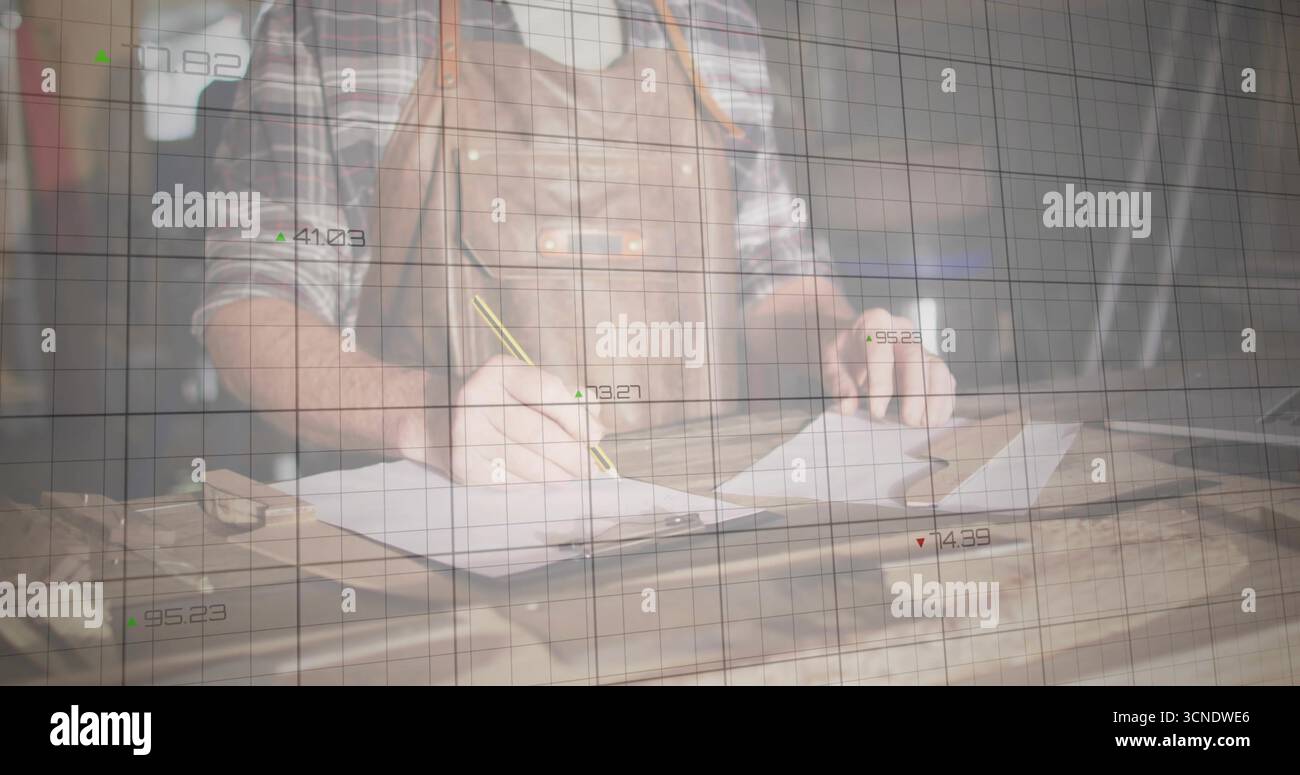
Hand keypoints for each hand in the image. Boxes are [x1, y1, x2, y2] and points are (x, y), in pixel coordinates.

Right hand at [399, 355, 603, 484]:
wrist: (441, 421)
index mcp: (499, 371)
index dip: (578, 418)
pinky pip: (511, 482)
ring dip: (559, 475)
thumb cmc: (500, 403)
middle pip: (539, 433)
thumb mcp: (527, 386)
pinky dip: (535, 486)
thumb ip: (565, 397)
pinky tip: (546, 483)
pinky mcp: (463, 466)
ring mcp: (467, 434)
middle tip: (591, 467)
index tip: (597, 437)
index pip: (548, 392)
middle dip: (574, 455)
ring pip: (528, 462)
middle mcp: (478, 398)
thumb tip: (595, 417)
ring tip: (575, 477)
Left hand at [822, 308, 955, 425]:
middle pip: (916, 357)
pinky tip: (936, 419)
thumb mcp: (829, 361)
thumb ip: (838, 383)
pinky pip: (944, 379)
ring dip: (936, 397)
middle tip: (909, 421)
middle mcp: (902, 331)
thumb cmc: (842, 351)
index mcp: (874, 323)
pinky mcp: (930, 362)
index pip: (880, 350)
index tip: (877, 412)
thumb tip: (848, 407)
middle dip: (916, 391)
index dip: (881, 382)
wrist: (853, 340)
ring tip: (926, 424)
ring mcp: (919, 345)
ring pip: (937, 367)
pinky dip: (944, 400)